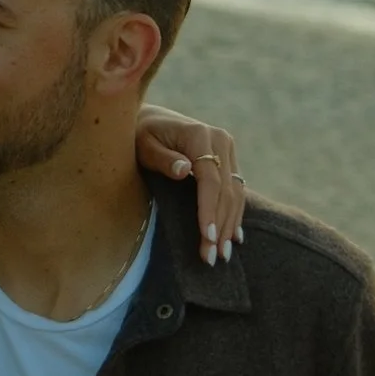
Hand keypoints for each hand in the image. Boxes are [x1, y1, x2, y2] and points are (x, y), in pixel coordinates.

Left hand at [137, 107, 248, 265]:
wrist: (149, 118)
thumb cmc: (139, 134)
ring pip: (235, 193)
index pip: (210, 179)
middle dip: (220, 226)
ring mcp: (227, 148)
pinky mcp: (227, 158)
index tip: (206, 237)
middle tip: (212, 257)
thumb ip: (162, 159)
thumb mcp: (143, 144)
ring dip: (229, 225)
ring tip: (222, 255)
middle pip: (226, 190)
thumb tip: (184, 170)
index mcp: (200, 135)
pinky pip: (235, 189)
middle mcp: (220, 140)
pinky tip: (234, 237)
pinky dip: (234, 214)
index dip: (209, 210)